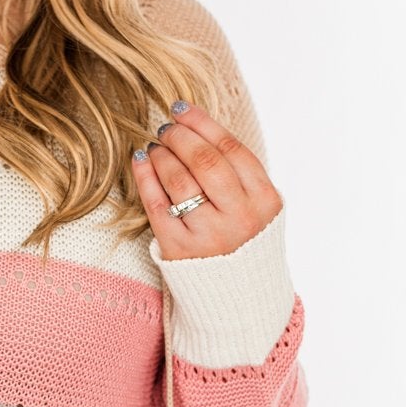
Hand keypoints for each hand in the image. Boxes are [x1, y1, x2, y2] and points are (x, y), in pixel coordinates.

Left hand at [132, 100, 282, 262]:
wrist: (239, 298)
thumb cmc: (244, 241)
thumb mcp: (257, 207)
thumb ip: (239, 172)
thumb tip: (196, 125)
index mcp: (265, 201)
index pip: (231, 149)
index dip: (202, 123)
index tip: (182, 109)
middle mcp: (240, 217)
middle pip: (205, 161)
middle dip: (180, 136)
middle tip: (165, 128)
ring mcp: (210, 235)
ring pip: (179, 180)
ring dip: (162, 155)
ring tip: (156, 147)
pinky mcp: (180, 250)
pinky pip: (157, 204)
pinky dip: (145, 177)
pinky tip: (140, 161)